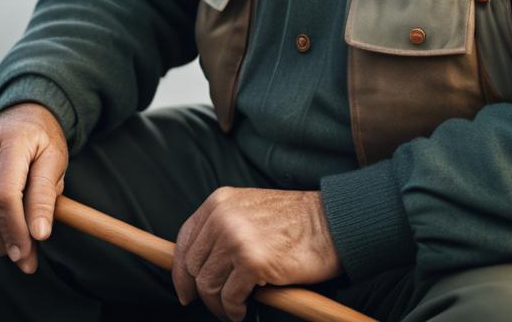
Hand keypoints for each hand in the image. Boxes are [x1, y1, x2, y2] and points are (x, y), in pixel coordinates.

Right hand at [0, 102, 67, 273]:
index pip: (6, 193)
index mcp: (14, 140)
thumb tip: (39, 234)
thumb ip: (46, 195)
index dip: (17, 226)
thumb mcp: (56, 161)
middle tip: (24, 259)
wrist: (23, 117)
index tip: (33, 248)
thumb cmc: (42, 142)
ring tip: (13, 249)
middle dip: (5, 237)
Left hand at [171, 187, 341, 320]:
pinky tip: (244, 310)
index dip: (180, 270)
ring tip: (233, 308)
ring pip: (207, 285)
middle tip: (217, 305)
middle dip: (201, 292)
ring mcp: (236, 238)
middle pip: (193, 266)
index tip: (185, 289)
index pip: (184, 239)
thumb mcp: (249, 210)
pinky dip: (234, 311)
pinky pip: (229, 298)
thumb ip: (223, 226)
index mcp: (219, 201)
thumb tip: (198, 264)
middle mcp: (222, 217)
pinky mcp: (252, 262)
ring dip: (218, 305)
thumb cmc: (294, 221)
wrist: (330, 223)